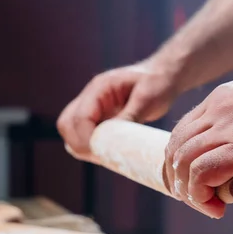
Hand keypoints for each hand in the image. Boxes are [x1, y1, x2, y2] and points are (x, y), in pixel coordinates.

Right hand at [57, 62, 178, 162]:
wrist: (164, 75)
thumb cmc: (159, 83)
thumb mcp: (147, 99)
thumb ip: (129, 117)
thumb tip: (114, 140)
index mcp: (100, 87)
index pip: (79, 117)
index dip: (86, 139)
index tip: (101, 153)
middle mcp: (91, 96)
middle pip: (67, 124)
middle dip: (79, 143)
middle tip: (101, 158)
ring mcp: (93, 105)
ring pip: (71, 129)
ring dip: (81, 145)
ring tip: (103, 157)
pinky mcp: (100, 115)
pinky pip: (84, 132)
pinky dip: (89, 144)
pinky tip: (106, 153)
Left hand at [164, 79, 232, 218]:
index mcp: (226, 99)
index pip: (183, 131)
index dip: (182, 162)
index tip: (196, 184)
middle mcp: (221, 109)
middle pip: (175, 146)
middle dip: (179, 179)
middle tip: (197, 200)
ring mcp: (231, 128)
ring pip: (182, 161)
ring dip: (188, 191)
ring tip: (209, 206)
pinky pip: (200, 174)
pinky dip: (200, 196)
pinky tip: (218, 207)